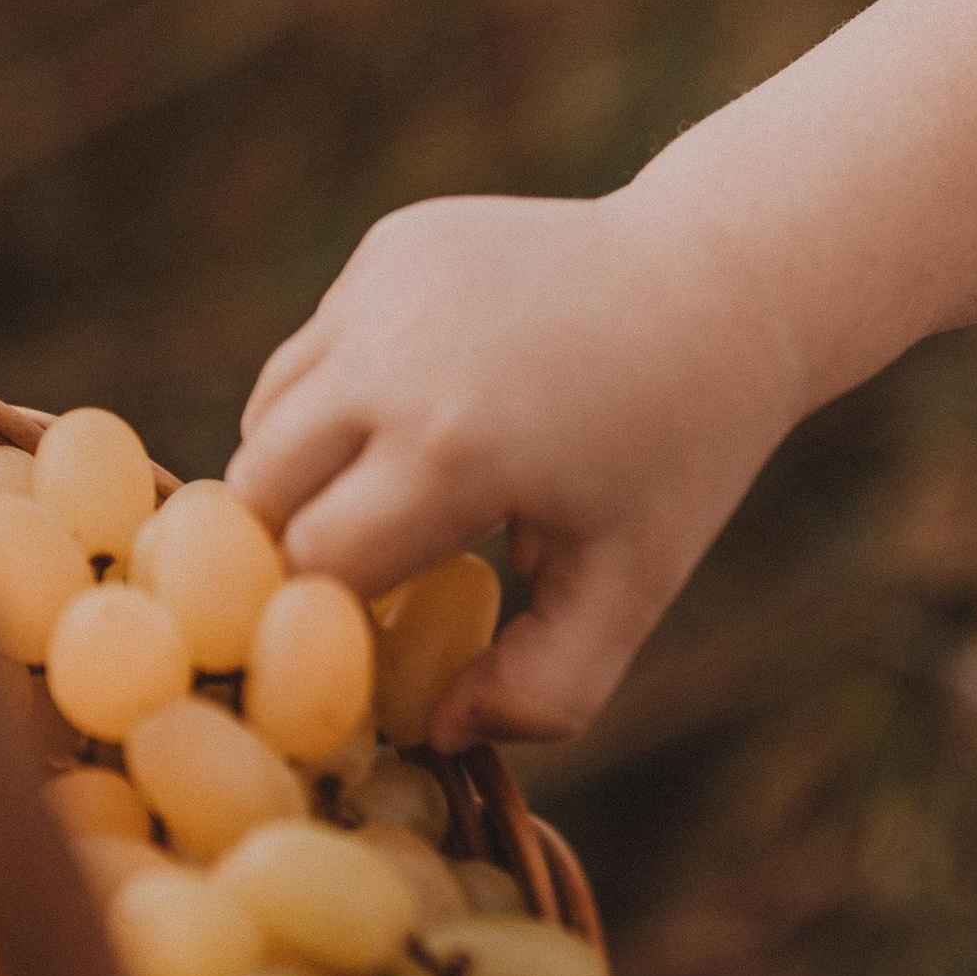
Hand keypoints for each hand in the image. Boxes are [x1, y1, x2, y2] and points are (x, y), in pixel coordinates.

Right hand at [226, 188, 805, 746]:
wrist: (719, 285)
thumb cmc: (677, 453)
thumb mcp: (631, 586)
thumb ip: (543, 689)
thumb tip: (436, 729)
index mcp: (453, 452)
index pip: (314, 567)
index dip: (332, 618)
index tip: (371, 636)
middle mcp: (395, 359)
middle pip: (258, 490)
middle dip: (294, 547)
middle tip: (356, 578)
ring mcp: (384, 289)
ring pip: (268, 414)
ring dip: (302, 472)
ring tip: (384, 500)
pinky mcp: (389, 246)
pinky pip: (313, 349)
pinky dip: (336, 396)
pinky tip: (418, 412)